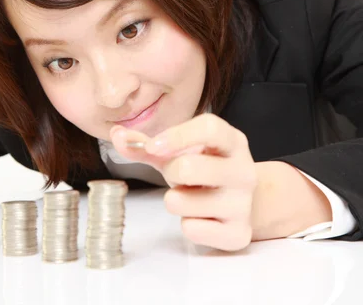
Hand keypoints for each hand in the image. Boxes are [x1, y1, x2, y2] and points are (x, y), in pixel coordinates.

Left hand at [110, 113, 257, 251]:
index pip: (209, 128)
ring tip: (191, 197)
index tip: (153, 147)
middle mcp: (244, 170)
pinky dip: (187, 224)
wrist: (241, 204)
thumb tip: (117, 134)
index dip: (176, 136)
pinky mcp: (238, 233)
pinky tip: (201, 217)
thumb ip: (147, 144)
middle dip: (170, 172)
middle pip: (188, 167)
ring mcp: (243, 204)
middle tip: (179, 176)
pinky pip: (192, 230)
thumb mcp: (180, 153)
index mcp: (232, 142)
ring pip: (182, 202)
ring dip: (174, 200)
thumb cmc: (205, 171)